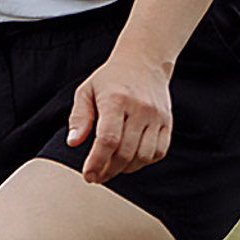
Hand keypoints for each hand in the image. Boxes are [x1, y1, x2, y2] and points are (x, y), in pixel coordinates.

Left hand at [66, 46, 172, 181]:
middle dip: (108, 170)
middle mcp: (140, 108)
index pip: (108, 139)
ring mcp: (157, 116)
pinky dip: (143, 162)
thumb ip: (78, 117)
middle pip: (125, 152)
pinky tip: (129, 160)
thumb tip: (73, 142)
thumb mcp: (86, 91)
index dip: (97, 162)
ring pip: (143, 156)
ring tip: (110, 168)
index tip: (88, 175)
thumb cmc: (109, 80)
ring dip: (125, 169)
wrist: (144, 62)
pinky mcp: (167, 122)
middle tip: (95, 177)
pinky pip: (159, 152)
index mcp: (116, 99)